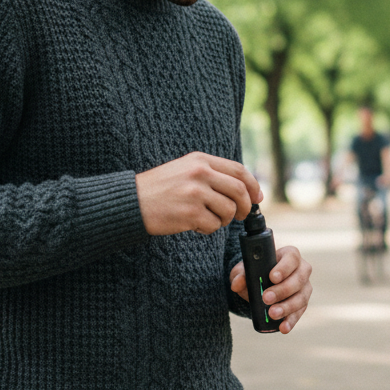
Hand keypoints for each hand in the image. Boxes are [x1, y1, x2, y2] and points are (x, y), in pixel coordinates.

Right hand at [136, 152, 261, 235]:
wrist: (131, 202)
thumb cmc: (159, 189)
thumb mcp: (185, 170)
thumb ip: (212, 174)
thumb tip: (244, 188)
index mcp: (201, 160)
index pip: (238, 170)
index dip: (253, 185)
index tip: (258, 198)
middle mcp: (200, 173)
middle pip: (239, 191)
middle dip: (245, 207)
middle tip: (241, 215)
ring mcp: (195, 193)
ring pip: (228, 210)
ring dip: (224, 220)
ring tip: (209, 219)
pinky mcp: (190, 213)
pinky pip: (213, 225)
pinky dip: (209, 228)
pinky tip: (195, 224)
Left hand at [230, 246, 312, 333]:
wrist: (260, 285)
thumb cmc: (255, 272)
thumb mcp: (244, 270)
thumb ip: (240, 274)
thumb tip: (237, 283)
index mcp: (289, 255)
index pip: (292, 257)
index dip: (284, 267)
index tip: (272, 277)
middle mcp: (301, 270)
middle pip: (298, 279)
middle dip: (282, 290)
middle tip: (266, 298)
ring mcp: (304, 288)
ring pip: (301, 298)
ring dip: (287, 307)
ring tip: (272, 314)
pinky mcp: (302, 304)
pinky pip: (299, 313)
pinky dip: (291, 321)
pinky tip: (283, 327)